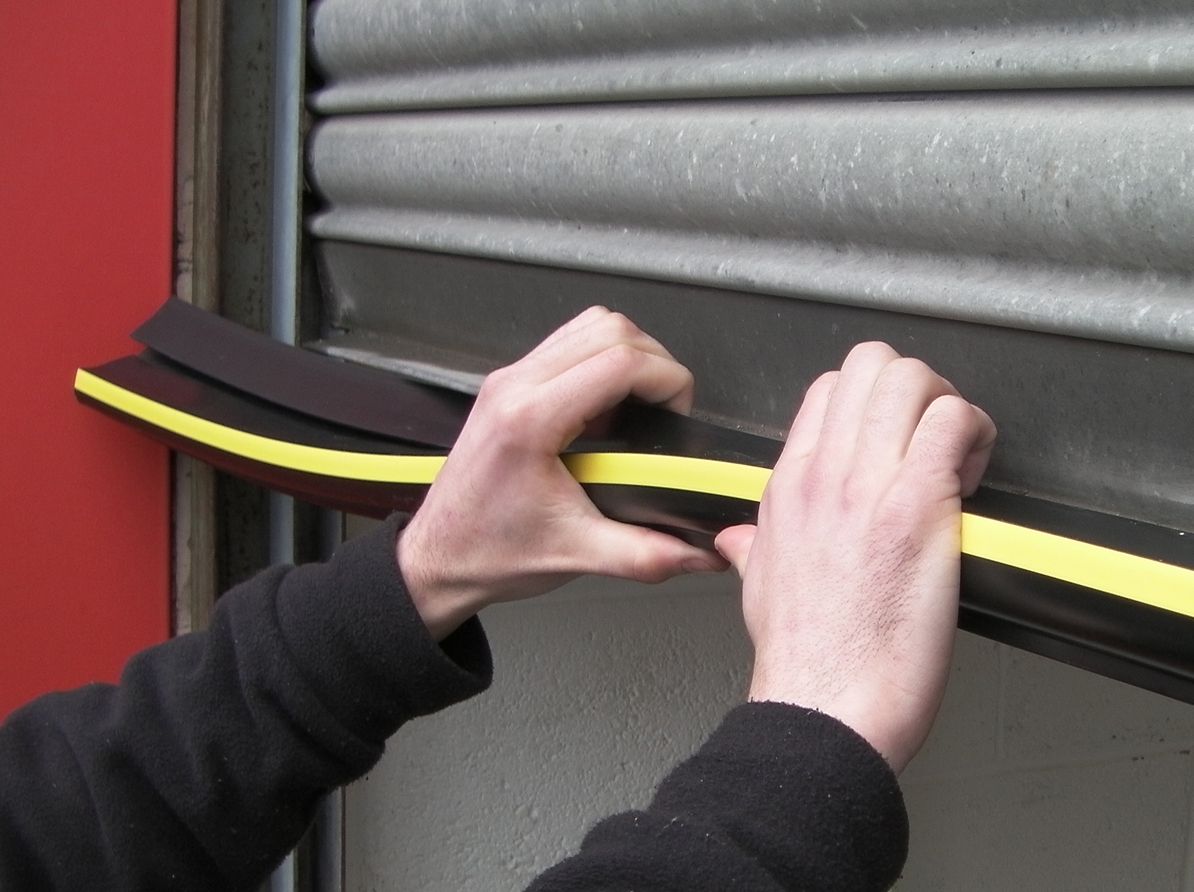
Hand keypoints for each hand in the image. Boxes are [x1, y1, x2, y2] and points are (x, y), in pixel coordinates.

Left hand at [399, 307, 726, 639]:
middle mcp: (515, 386)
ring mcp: (509, 380)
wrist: (438, 559)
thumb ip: (648, 554)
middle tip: (667, 410)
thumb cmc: (489, 552)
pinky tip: (608, 411)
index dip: (667, 379)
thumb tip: (701, 552)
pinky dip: (601, 361)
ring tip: (640, 407)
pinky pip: (567, 345)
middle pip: (609, 329)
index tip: (680, 414)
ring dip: (628, 355)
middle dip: (655, 363)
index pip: (618, 360)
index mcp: (529, 419)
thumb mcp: (578, 555)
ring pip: (588, 326)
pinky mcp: (509, 386)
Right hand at [715, 343, 995, 772]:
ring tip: (959, 459)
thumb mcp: (757, 588)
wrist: (825, 706)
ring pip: (913, 378)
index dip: (873, 405)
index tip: (897, 446)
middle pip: (872, 365)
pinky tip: (972, 481)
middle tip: (934, 439)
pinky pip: (954, 422)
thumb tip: (734, 540)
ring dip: (949, 407)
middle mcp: (823, 473)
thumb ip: (750, 548)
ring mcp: (868, 485)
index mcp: (788, 486)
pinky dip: (977, 436)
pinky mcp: (917, 508)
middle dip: (916, 389)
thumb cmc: (804, 659)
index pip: (828, 389)